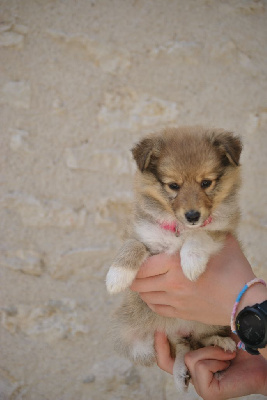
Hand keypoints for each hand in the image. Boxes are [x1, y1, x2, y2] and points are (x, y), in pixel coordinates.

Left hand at [130, 236, 266, 325]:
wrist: (246, 301)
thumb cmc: (233, 269)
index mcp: (174, 264)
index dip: (135, 261)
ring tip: (145, 280)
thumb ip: (202, 231)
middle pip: (139, 283)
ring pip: (145, 296)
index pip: (141, 266)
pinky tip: (153, 294)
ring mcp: (175, 301)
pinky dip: (151, 301)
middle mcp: (170, 284)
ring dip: (142, 288)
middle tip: (138, 269)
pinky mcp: (181, 314)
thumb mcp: (218, 242)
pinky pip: (156, 308)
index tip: (138, 256)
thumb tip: (194, 221)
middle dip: (135, 276)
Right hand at [154, 331, 266, 398]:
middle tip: (159, 331)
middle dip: (162, 345)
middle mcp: (194, 376)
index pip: (167, 358)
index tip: (157, 328)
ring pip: (189, 358)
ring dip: (210, 349)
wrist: (262, 358)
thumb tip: (178, 315)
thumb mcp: (213, 332)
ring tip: (226, 350)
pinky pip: (199, 364)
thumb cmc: (240, 342)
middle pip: (165, 363)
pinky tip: (228, 358)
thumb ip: (196, 329)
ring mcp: (200, 385)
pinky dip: (214, 355)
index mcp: (194, 361)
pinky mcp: (207, 391)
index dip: (158, 345)